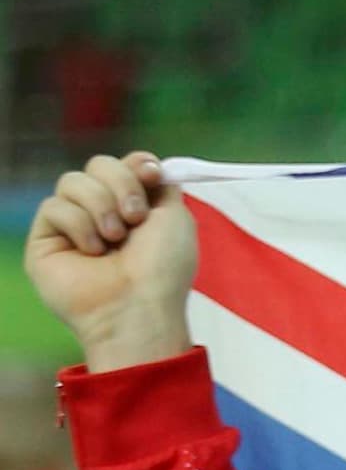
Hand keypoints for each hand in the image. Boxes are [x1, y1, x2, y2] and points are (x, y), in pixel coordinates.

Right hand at [24, 150, 197, 371]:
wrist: (139, 306)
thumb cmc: (163, 270)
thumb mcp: (175, 219)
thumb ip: (161, 185)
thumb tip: (147, 163)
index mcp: (135, 208)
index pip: (125, 164)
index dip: (137, 164)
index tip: (151, 175)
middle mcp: (103, 213)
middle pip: (98, 164)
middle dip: (122, 183)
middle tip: (136, 218)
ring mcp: (72, 225)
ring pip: (72, 181)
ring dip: (101, 206)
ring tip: (115, 238)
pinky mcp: (45, 238)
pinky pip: (53, 206)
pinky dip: (79, 225)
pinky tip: (92, 252)